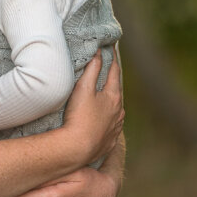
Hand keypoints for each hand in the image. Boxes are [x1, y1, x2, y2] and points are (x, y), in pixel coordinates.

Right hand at [62, 51, 123, 165]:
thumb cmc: (80, 116)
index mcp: (114, 96)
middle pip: (117, 91)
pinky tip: (103, 120)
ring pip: (116, 110)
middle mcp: (119, 112)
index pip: (115, 72)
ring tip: (104, 97)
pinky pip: (112, 126)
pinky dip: (108, 119)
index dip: (112, 59)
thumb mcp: (84, 88)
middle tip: (107, 72)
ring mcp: (116, 127)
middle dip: (112, 81)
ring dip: (111, 102)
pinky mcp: (110, 140)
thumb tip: (99, 52)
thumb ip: (92, 69)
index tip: (111, 48)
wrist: (78, 148)